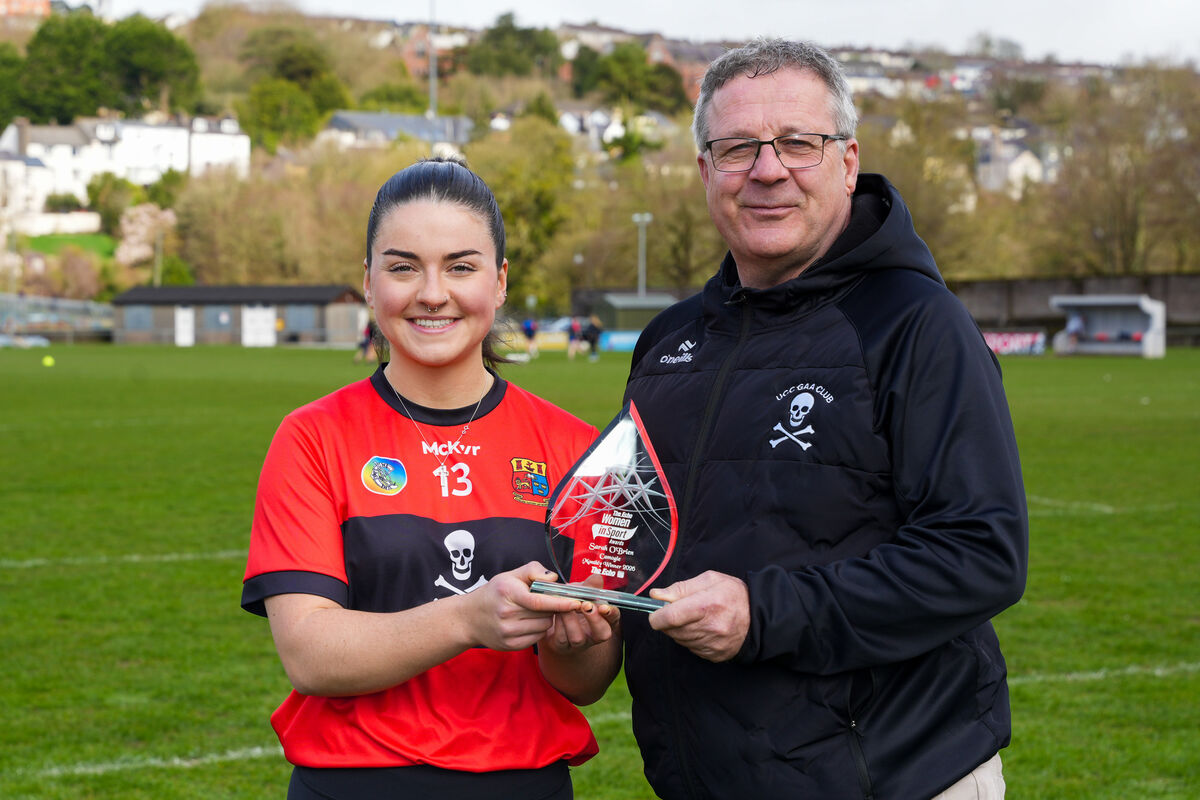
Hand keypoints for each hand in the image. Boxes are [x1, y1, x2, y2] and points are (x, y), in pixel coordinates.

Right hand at [466, 562, 581, 651]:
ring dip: (547, 619)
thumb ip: (533, 570)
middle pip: (545, 614)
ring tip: (534, 611)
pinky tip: (528, 622)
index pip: (540, 601)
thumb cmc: (494, 593)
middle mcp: (506, 615)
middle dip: (553, 607)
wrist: (469, 618)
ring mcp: (508, 632)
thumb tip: (554, 579)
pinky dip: (538, 629)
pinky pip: (537, 638)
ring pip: (544, 627)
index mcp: (508, 593)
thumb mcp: (509, 576)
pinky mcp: (510, 645)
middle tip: (547, 601)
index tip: (577, 602)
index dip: (561, 602)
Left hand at [541, 575, 621, 656]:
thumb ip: (589, 586)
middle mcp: (594, 633)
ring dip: (571, 619)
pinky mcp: (563, 646)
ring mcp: (580, 643)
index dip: (611, 613)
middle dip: (594, 619)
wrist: (553, 617)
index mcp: (604, 619)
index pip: (613, 618)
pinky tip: (555, 612)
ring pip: (578, 637)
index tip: (604, 606)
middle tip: (586, 605)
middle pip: (602, 633)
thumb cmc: (572, 603)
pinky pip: (562, 638)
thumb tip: (597, 577)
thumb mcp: (581, 592)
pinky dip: (558, 624)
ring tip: (564, 606)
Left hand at [648, 571, 749, 661]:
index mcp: (707, 605)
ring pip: (680, 640)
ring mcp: (713, 644)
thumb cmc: (734, 594)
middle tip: (678, 611)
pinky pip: (691, 648)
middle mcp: (710, 627)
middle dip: (668, 621)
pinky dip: (690, 638)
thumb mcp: (710, 580)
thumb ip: (681, 588)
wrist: (759, 617)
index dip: (657, 616)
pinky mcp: (714, 655)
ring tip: (694, 618)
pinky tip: (702, 628)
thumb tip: (656, 595)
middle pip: (672, 630)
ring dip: (679, 630)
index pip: (671, 617)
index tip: (655, 613)